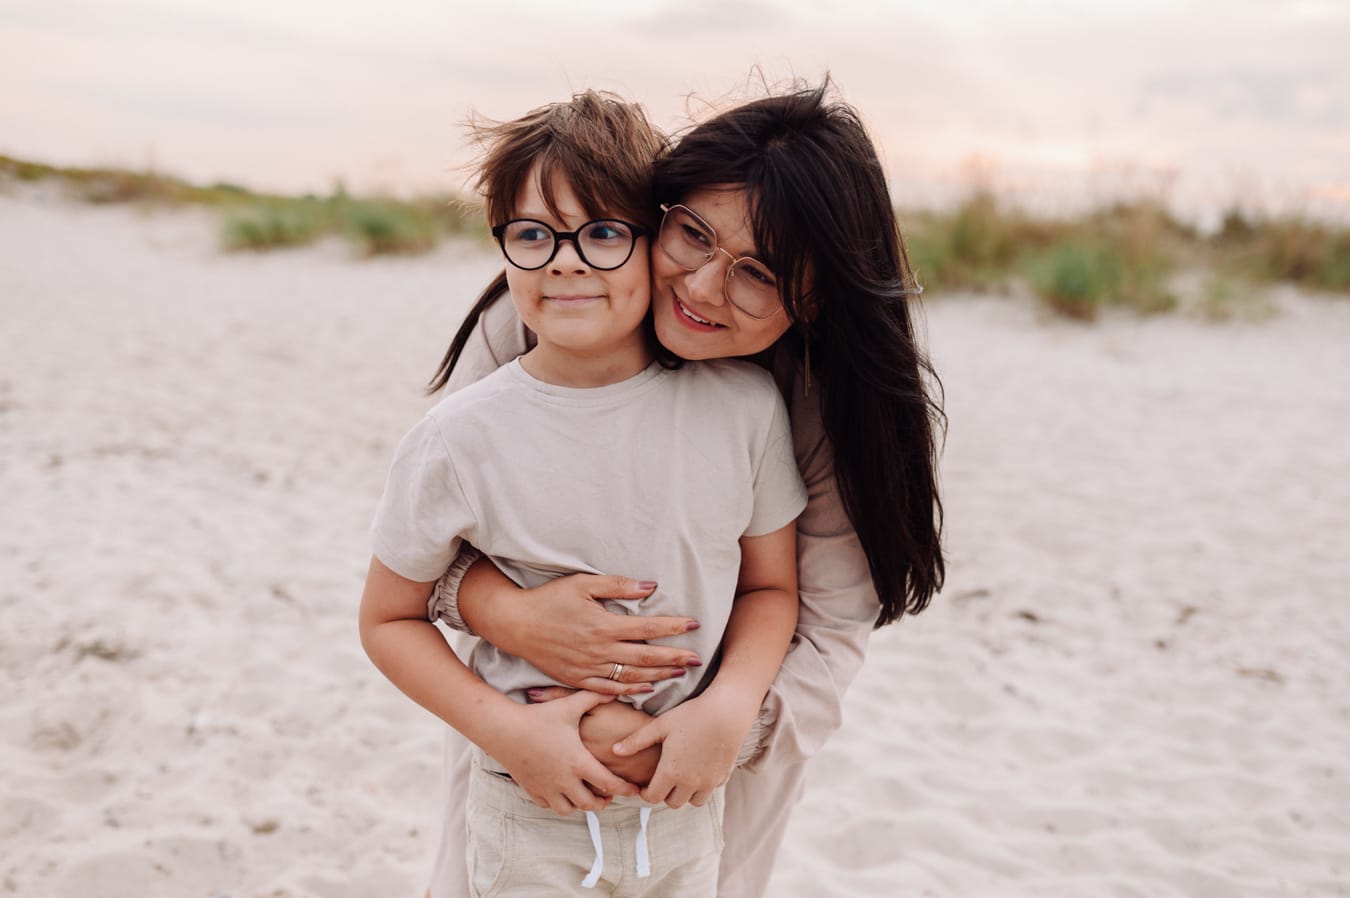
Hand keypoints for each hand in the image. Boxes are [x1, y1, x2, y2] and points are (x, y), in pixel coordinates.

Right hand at [462, 568, 703, 695]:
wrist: (515, 624)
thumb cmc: (549, 599)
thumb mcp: (582, 584)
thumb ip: (617, 586)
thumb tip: (650, 587)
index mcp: (603, 625)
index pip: (648, 629)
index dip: (673, 627)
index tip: (694, 624)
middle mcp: (600, 651)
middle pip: (647, 657)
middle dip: (675, 658)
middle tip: (698, 658)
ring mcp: (589, 669)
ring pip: (632, 676)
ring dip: (660, 675)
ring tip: (680, 673)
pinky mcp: (577, 679)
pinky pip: (610, 689)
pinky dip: (632, 689)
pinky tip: (648, 687)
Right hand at [486, 691, 639, 814]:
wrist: (504, 730)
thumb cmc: (538, 717)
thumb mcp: (569, 706)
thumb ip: (594, 698)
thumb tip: (614, 690)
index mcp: (578, 762)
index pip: (609, 784)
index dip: (625, 790)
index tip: (634, 790)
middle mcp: (564, 780)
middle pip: (591, 803)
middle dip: (603, 801)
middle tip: (609, 793)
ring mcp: (547, 787)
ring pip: (569, 809)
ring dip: (580, 804)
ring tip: (586, 793)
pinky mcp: (532, 790)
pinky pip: (550, 806)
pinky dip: (559, 802)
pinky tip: (563, 790)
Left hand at [613, 690, 757, 808]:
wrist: (727, 712)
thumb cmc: (691, 715)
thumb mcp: (660, 725)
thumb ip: (636, 741)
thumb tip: (614, 750)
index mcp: (670, 772)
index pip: (652, 798)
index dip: (645, 793)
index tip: (645, 785)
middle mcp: (690, 783)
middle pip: (672, 803)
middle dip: (665, 794)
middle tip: (663, 778)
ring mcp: (708, 782)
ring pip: (692, 801)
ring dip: (685, 793)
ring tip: (682, 776)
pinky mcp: (722, 778)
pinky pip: (709, 790)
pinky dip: (703, 785)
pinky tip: (699, 768)